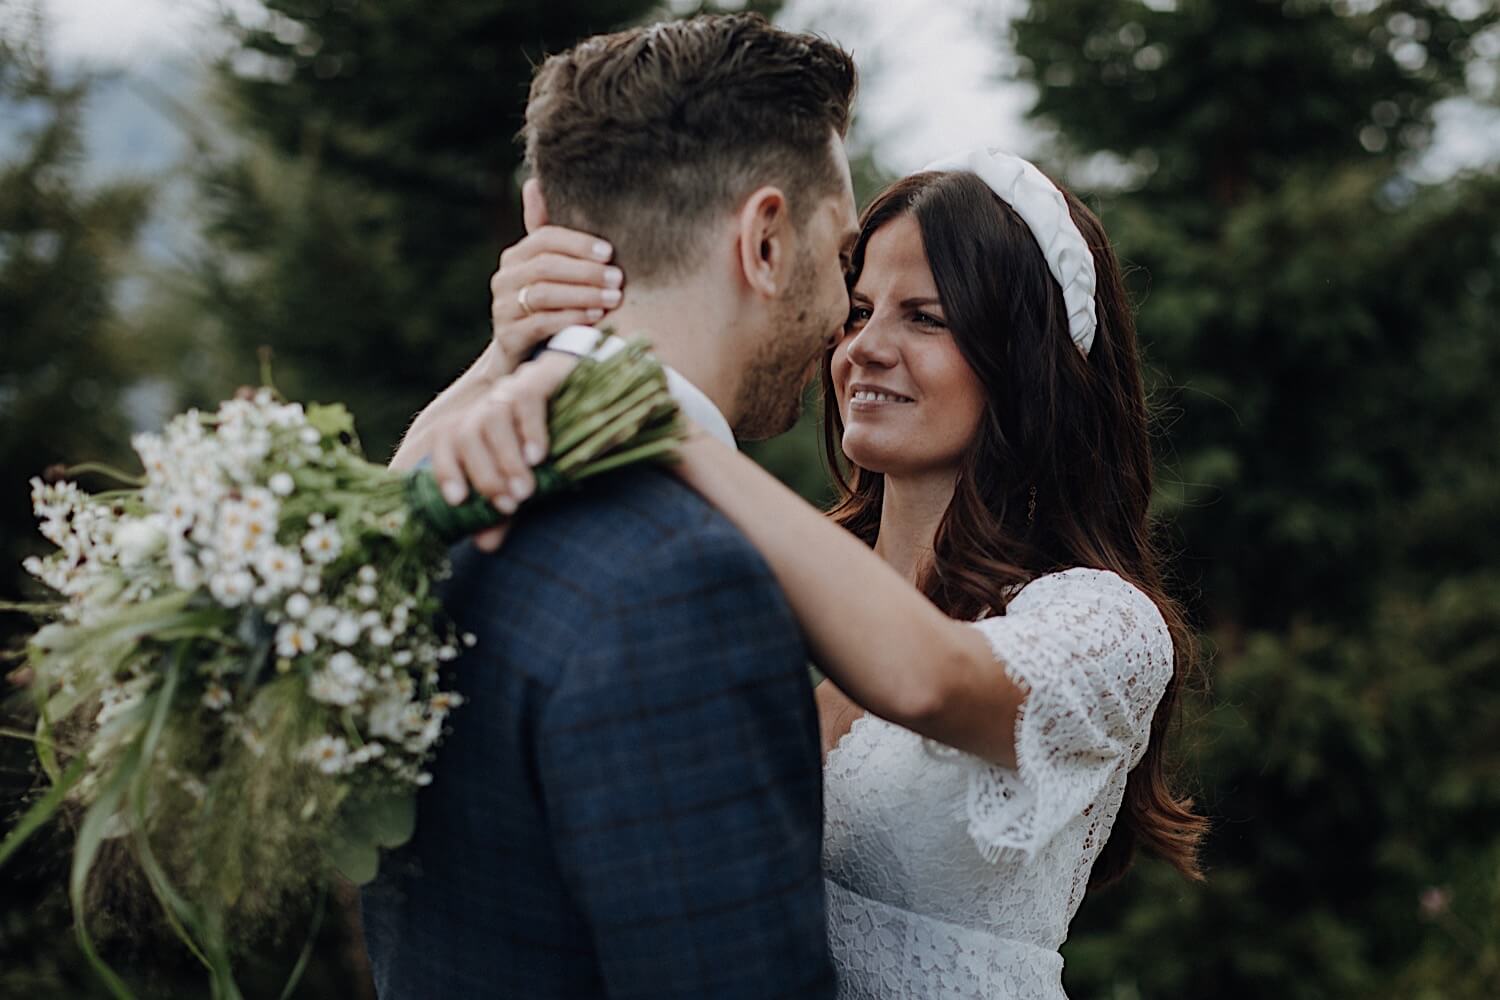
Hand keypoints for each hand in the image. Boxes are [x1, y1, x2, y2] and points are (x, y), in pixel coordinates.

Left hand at [429, 350, 579, 551]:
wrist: (599, 394)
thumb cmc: (557, 444)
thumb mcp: (529, 480)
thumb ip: (506, 508)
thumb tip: (485, 545)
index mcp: (478, 423)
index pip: (445, 441)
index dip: (445, 471)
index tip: (459, 501)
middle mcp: (489, 403)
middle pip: (464, 433)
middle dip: (483, 475)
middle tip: (509, 505)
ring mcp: (514, 386)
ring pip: (492, 417)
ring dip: (506, 459)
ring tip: (526, 490)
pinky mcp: (543, 375)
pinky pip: (526, 397)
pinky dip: (530, 430)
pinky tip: (539, 457)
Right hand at [487, 179, 625, 373]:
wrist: (522, 356)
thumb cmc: (546, 307)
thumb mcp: (550, 270)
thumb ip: (547, 232)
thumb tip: (534, 182)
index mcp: (516, 257)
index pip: (544, 238)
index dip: (578, 243)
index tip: (610, 253)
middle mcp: (504, 278)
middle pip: (546, 266)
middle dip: (586, 271)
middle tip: (618, 279)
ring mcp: (503, 308)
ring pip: (544, 294)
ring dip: (582, 295)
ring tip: (612, 299)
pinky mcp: (508, 337)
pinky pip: (540, 323)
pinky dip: (570, 319)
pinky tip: (594, 319)